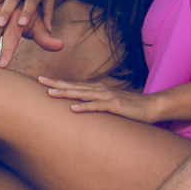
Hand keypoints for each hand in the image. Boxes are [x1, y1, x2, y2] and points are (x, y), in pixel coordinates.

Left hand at [39, 77, 157, 122]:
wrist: (151, 107)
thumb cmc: (130, 108)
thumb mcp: (110, 105)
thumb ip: (97, 105)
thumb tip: (83, 109)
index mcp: (98, 90)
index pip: (74, 85)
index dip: (58, 82)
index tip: (42, 80)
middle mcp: (100, 90)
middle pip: (74, 86)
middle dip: (56, 83)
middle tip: (38, 80)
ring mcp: (107, 97)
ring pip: (82, 94)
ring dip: (66, 93)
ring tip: (50, 92)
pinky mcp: (114, 106)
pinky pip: (97, 107)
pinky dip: (84, 107)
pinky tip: (73, 109)